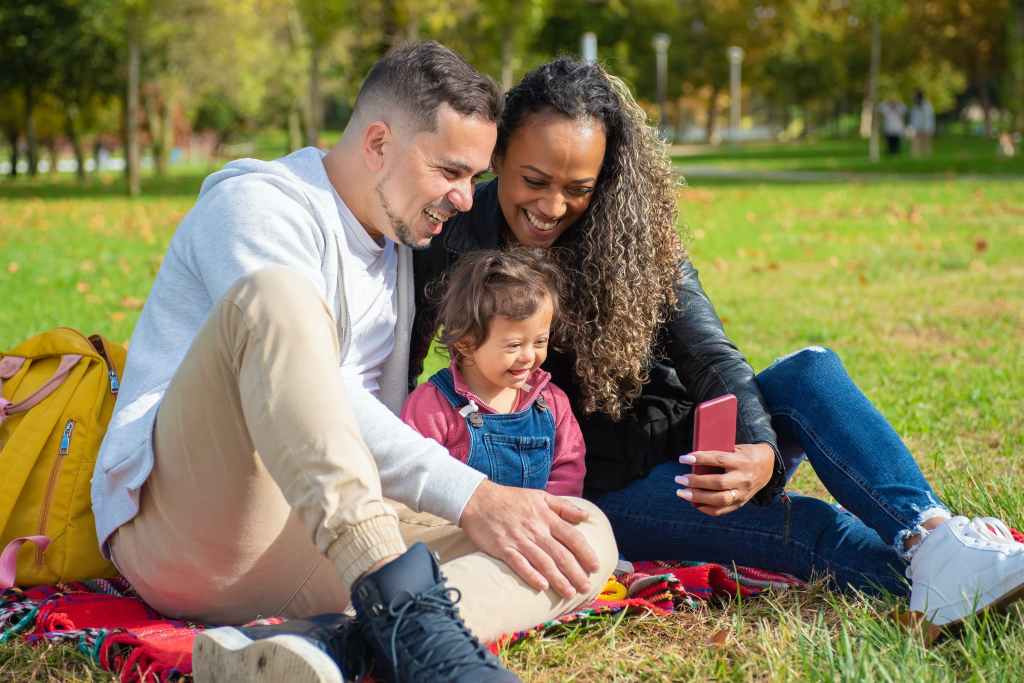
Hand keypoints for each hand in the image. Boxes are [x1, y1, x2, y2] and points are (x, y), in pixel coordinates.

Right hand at [459, 480, 598, 597]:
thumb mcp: (540, 496)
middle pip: (561, 554)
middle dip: (576, 572)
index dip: (586, 553)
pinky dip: (531, 575)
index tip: (596, 566)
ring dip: (558, 579)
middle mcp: (536, 530)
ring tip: (570, 593)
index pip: (572, 537)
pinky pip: (519, 564)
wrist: (477, 500)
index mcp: (546, 517)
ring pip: (543, 562)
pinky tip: (542, 586)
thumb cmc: (510, 499)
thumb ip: (564, 507)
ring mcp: (519, 540)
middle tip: (586, 587)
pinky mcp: (503, 548)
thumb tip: (586, 517)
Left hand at [674, 442, 774, 515]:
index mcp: (741, 461)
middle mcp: (743, 478)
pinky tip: (694, 503)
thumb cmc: (745, 454)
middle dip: (696, 482)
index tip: (683, 458)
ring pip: (719, 499)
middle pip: (718, 483)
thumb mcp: (735, 448)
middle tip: (679, 479)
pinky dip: (706, 509)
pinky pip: (722, 510)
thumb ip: (718, 453)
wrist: (768, 466)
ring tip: (681, 493)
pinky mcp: (741, 502)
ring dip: (698, 497)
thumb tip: (693, 458)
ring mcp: (743, 493)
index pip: (718, 460)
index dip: (700, 459)